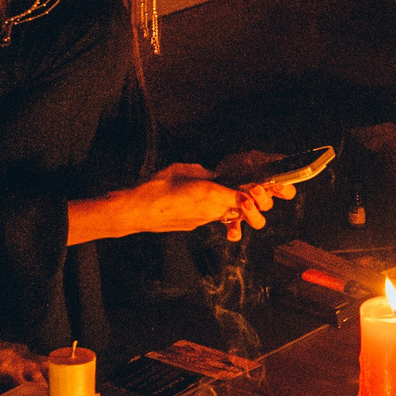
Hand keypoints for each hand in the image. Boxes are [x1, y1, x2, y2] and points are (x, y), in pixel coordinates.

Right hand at [116, 164, 254, 237]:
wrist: (135, 212)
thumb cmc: (154, 188)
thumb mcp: (181, 170)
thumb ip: (202, 172)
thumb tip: (212, 175)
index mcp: (211, 194)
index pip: (245, 196)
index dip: (257, 192)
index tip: (259, 185)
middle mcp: (212, 211)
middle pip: (245, 213)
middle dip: (256, 207)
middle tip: (254, 195)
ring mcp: (204, 220)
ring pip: (231, 215)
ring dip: (238, 209)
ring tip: (236, 198)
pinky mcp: (196, 225)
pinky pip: (215, 217)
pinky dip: (219, 211)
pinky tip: (210, 202)